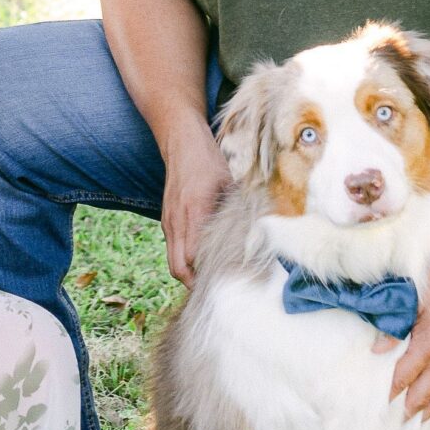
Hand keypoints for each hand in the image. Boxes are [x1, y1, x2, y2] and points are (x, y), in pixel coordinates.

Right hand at [159, 124, 230, 286]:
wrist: (180, 143)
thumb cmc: (208, 161)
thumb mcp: (229, 181)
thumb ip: (241, 207)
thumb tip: (263, 230)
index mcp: (195, 212)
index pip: (194, 258)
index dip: (209, 273)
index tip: (228, 279)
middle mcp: (177, 221)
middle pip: (179, 269)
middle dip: (196, 283)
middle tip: (218, 285)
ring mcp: (169, 222)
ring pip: (173, 263)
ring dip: (189, 274)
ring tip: (210, 276)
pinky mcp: (167, 220)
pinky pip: (172, 250)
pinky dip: (184, 260)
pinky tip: (201, 258)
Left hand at [388, 262, 429, 419]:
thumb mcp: (411, 304)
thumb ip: (394, 330)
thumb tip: (376, 351)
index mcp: (428, 344)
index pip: (405, 377)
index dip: (393, 392)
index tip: (383, 404)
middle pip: (425, 393)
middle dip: (410, 409)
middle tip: (398, 422)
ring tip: (419, 422)